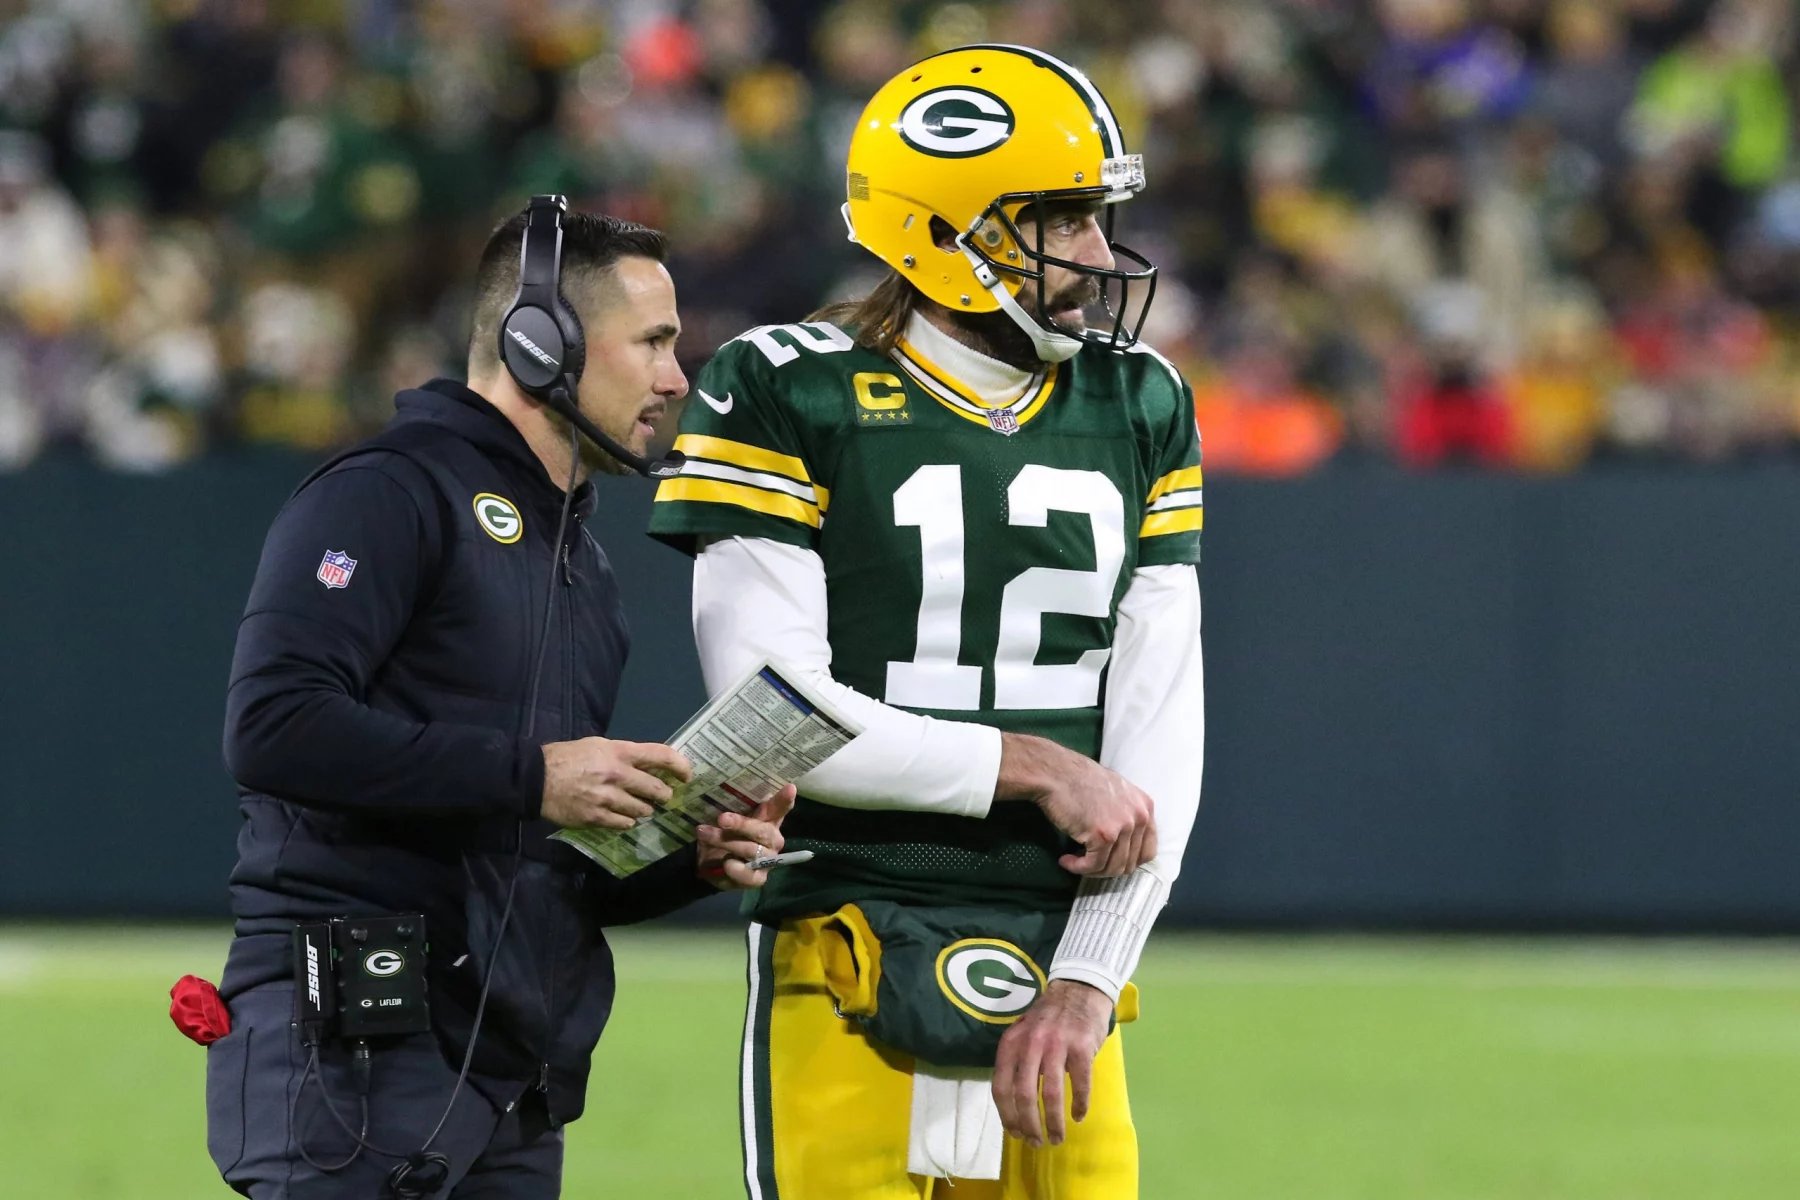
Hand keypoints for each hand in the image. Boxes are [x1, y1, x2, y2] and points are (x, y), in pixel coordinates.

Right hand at [539, 738, 691, 829]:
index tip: (687, 775)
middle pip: (656, 789)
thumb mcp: (598, 745)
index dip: (680, 766)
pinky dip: (627, 822)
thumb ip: (624, 755)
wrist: (535, 778)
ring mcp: (607, 798)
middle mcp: (617, 774)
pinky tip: (622, 817)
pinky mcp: (596, 818)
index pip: (661, 755)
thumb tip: (651, 764)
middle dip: (663, 795)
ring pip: (642, 810)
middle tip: (662, 797)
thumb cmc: (567, 757)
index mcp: (619, 752)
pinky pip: (624, 824)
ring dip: (644, 810)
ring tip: (638, 807)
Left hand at [696, 785, 796, 888]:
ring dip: (726, 843)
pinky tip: (726, 864)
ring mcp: (768, 859)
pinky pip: (749, 874)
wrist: (708, 862)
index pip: (780, 808)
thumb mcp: (725, 819)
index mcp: (768, 819)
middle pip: (762, 831)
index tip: (790, 788)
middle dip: (741, 824)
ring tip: (705, 835)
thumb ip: (730, 808)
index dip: (785, 800)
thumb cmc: (723, 834)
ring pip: (751, 850)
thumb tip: (724, 796)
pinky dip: (736, 869)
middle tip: (721, 819)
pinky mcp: (758, 878)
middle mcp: (772, 838)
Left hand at [992, 980, 1112, 1146]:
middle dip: (1029, 1125)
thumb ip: (1016, 1062)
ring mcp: (1057, 1045)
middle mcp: (1030, 1044)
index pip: (1001, 1087)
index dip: (1007, 1116)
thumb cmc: (1049, 1017)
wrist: (1079, 989)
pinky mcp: (1081, 1048)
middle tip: (1036, 1142)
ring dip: (1053, 1122)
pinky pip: (1080, 1084)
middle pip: (1024, 1096)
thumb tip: (1014, 1106)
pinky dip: (1080, 1105)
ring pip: (1050, 1095)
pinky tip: (1079, 1116)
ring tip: (1057, 1138)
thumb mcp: (1022, 1033)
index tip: (1015, 1133)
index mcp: (1011, 1043)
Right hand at [996, 734, 1156, 876]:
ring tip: (1074, 862)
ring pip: (1113, 868)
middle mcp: (1140, 817)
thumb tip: (1124, 842)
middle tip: (1088, 864)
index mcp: (1145, 807)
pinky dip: (1078, 867)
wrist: (1057, 773)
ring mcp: (1123, 827)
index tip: (1110, 861)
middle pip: (1130, 863)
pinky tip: (1066, 860)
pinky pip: (1093, 865)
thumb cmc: (1079, 780)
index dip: (1128, 862)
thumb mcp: (1117, 791)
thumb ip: (1127, 813)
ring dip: (1092, 870)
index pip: (1148, 850)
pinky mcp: (1103, 836)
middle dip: (1107, 868)